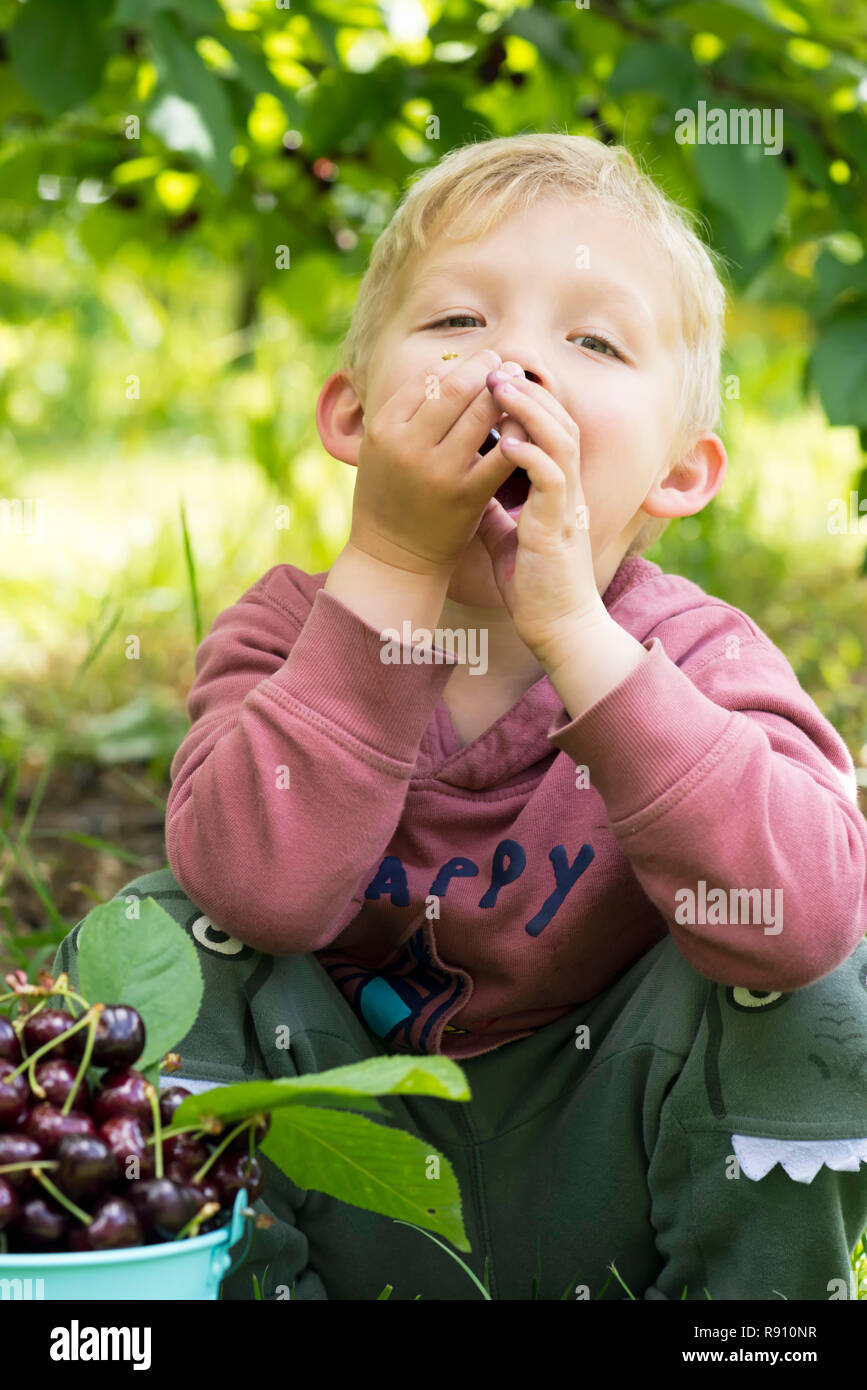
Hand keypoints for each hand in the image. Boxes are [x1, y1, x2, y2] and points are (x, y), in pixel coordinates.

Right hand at [349, 349, 521, 577]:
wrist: (394, 557)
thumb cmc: (391, 495)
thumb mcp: (381, 448)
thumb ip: (406, 410)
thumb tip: (447, 364)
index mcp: (384, 429)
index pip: (426, 378)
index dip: (457, 364)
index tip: (477, 361)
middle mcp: (408, 446)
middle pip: (455, 389)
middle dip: (485, 369)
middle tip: (505, 363)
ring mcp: (439, 471)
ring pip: (480, 413)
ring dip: (506, 393)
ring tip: (519, 385)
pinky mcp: (467, 495)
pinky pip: (501, 453)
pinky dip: (518, 433)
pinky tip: (526, 425)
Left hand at [475, 370, 605, 664]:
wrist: (557, 627)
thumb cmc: (534, 587)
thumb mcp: (506, 539)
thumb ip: (494, 510)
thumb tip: (471, 490)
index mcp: (557, 490)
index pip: (550, 429)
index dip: (527, 400)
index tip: (493, 380)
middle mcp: (569, 489)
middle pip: (560, 420)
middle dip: (528, 391)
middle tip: (495, 367)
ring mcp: (568, 505)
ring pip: (559, 438)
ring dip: (529, 410)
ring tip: (499, 387)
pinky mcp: (559, 525)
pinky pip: (551, 476)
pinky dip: (530, 453)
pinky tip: (505, 439)